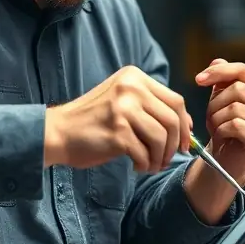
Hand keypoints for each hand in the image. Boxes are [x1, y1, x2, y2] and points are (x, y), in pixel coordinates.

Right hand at [44, 65, 191, 171]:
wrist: (58, 132)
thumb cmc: (93, 121)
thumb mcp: (122, 101)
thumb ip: (151, 107)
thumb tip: (186, 126)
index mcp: (134, 77)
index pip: (175, 100)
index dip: (184, 124)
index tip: (184, 141)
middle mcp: (130, 88)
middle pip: (172, 120)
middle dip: (176, 145)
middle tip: (168, 158)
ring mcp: (124, 109)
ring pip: (162, 138)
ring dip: (160, 158)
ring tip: (151, 164)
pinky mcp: (118, 132)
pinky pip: (145, 153)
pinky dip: (145, 164)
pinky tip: (137, 166)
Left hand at [195, 59, 244, 182]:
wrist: (226, 160)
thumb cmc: (225, 128)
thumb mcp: (221, 100)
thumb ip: (221, 80)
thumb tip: (217, 61)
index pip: (243, 70)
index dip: (219, 72)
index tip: (198, 79)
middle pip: (237, 89)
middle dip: (216, 102)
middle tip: (211, 116)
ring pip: (234, 108)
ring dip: (216, 118)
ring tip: (216, 127)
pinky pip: (235, 125)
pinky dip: (221, 130)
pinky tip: (222, 136)